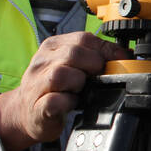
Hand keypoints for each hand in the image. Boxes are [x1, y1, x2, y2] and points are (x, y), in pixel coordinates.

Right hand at [0, 33, 129, 150]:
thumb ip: (92, 56)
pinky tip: (71, 103)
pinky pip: (55, 101)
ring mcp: (37, 84)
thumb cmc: (53, 87)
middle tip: (97, 77)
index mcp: (52, 47)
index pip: (83, 38)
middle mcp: (42, 62)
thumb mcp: (71, 65)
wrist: (25, 112)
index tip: (120, 60)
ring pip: (61, 74)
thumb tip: (124, 56)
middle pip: (74, 53)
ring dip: (79, 83)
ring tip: (80, 90)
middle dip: (94, 65)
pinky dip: (68, 102)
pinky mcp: (38, 107)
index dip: (106, 49)